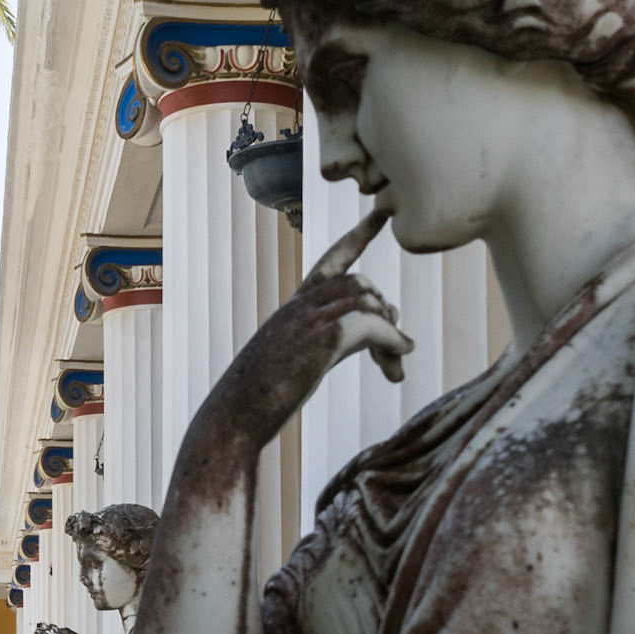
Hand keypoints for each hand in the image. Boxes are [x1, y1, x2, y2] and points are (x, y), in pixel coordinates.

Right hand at [214, 208, 413, 447]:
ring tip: (395, 367)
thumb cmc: (259, 401)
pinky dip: (392, 340)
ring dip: (390, 333)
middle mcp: (300, 306)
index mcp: (293, 308)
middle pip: (361, 284)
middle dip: (384, 312)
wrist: (233, 419)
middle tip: (396, 352)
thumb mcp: (295, 363)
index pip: (331, 260)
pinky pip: (370, 325)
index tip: (381, 214)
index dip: (359, 235)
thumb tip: (377, 342)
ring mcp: (307, 320)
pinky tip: (401, 359)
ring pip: (368, 301)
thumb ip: (330, 345)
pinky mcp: (319, 340)